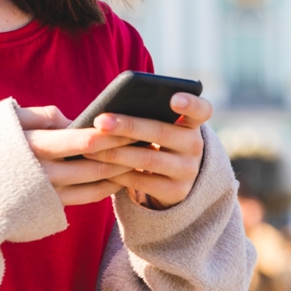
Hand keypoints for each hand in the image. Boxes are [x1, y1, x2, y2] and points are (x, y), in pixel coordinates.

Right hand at [18, 105, 138, 206]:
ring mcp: (48, 194)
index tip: (134, 126)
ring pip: (97, 185)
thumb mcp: (13, 119)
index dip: (113, 135)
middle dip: (126, 153)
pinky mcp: (50, 207)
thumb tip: (76, 122)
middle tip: (148, 142)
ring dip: (122, 172)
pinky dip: (108, 187)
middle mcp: (45, 174)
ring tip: (141, 158)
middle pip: (97, 166)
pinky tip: (121, 176)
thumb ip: (46, 116)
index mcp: (36, 146)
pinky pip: (87, 198)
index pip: (85, 141)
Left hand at [82, 92, 212, 209]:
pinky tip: (98, 166)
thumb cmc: (159, 142)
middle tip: (100, 121)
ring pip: (148, 159)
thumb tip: (109, 112)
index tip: (173, 98)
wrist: (174, 180)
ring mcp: (187, 171)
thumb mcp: (163, 128)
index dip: (190, 103)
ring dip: (115, 152)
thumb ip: (149, 116)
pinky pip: (142, 181)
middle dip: (128, 126)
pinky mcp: (175, 192)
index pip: (201, 110)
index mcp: (192, 123)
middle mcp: (194, 146)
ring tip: (90, 147)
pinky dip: (118, 173)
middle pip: (161, 132)